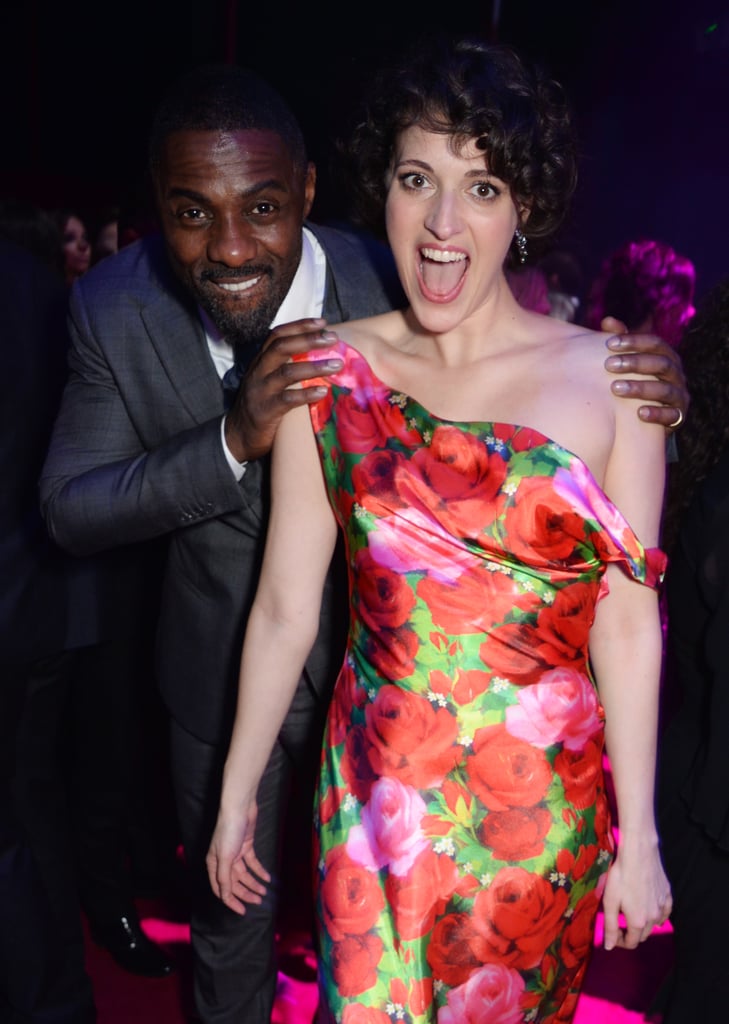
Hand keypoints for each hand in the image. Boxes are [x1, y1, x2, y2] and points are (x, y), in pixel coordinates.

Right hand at [206, 798, 270, 915]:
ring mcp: (236, 853)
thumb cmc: (228, 831)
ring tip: (264, 892)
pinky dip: (259, 870)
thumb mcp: (225, 857)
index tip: (242, 911)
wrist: (239, 808)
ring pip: (245, 874)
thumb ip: (224, 878)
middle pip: (234, 883)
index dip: (231, 901)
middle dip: (246, 892)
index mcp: (214, 864)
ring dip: (254, 883)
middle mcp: (223, 861)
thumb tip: (224, 897)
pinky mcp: (246, 846)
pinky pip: (253, 863)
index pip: (221, 889)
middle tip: (258, 901)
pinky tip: (267, 878)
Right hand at [224, 318, 342, 462]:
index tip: (322, 322)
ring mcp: (260, 391)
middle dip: (308, 340)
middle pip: (282, 347)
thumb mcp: (268, 381)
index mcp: (260, 361)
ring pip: (287, 372)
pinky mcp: (265, 411)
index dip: (299, 326)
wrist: (238, 436)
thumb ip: (285, 367)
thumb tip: (318, 355)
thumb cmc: (261, 406)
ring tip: (337, 365)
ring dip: (315, 366)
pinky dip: (307, 394)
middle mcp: (258, 372)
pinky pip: (287, 399)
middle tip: (333, 338)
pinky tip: (323, 392)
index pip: (277, 335)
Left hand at [601, 837, 671, 950]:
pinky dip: (658, 915)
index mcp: (638, 922)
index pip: (631, 943)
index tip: (613, 933)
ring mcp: (663, 906)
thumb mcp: (610, 901)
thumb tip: (608, 946)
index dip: (620, 941)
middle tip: (620, 921)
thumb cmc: (621, 876)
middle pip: (643, 935)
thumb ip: (610, 926)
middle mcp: (654, 918)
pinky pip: (665, 912)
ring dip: (643, 924)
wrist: (638, 854)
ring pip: (655, 925)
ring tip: (632, 912)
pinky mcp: (668, 895)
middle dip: (631, 933)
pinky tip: (651, 909)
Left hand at [602, 316, 688, 430]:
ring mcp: (680, 395)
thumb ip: (621, 343)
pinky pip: (671, 415)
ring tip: (615, 388)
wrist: (649, 417)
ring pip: (665, 389)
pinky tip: (639, 413)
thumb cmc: (636, 381)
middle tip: (609, 365)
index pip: (655, 343)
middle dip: (635, 363)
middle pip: (661, 363)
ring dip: (640, 388)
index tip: (609, 343)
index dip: (634, 341)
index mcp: (666, 356)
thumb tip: (608, 321)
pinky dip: (656, 414)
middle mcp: (676, 374)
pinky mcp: (679, 416)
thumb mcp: (629, 362)